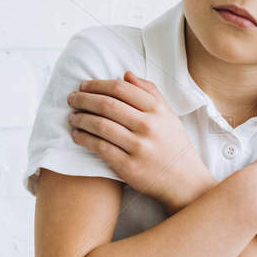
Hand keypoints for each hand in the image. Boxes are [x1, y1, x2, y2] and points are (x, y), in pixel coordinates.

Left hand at [67, 71, 214, 211]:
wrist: (185, 182)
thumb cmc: (173, 145)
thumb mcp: (168, 115)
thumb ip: (150, 92)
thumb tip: (126, 74)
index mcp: (157, 109)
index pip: (120, 88)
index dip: (97, 84)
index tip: (84, 86)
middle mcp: (148, 125)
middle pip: (107, 104)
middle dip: (84, 99)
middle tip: (71, 99)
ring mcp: (138, 146)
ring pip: (100, 125)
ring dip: (80, 118)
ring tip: (72, 117)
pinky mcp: (129, 166)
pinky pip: (100, 148)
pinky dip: (84, 139)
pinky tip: (77, 135)